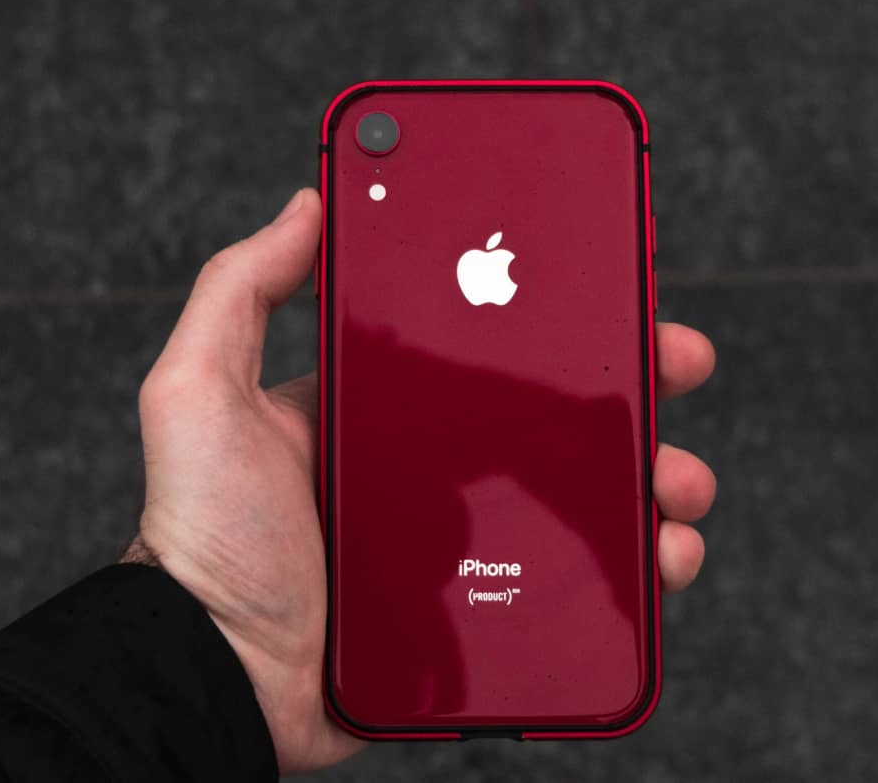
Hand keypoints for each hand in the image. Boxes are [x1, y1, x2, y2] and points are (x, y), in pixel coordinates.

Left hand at [128, 188, 717, 773]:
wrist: (217, 676)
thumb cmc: (202, 538)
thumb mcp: (199, 391)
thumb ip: (240, 289)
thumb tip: (307, 202)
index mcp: (384, 406)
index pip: (487, 341)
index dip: (553, 312)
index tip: (608, 283)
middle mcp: (435, 466)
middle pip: (559, 412)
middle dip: (635, 383)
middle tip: (676, 362)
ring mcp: (470, 541)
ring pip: (589, 494)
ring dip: (656, 475)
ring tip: (677, 479)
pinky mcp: (489, 610)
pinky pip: (581, 581)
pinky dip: (639, 568)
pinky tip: (661, 557)